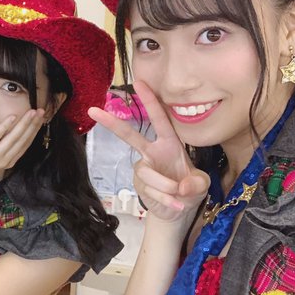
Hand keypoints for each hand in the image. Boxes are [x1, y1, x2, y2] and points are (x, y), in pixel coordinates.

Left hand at [0, 109, 43, 187]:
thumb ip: (5, 147)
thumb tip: (13, 132)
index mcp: (10, 160)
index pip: (26, 143)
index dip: (35, 130)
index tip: (41, 118)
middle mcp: (6, 159)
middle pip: (23, 139)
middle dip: (33, 124)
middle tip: (41, 111)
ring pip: (14, 137)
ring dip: (24, 124)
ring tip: (32, 112)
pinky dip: (5, 126)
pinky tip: (12, 117)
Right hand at [87, 81, 208, 221]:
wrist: (178, 211)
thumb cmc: (190, 189)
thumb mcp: (202, 185)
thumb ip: (196, 183)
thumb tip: (181, 185)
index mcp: (169, 143)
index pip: (159, 119)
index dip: (150, 101)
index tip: (139, 82)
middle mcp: (152, 151)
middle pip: (130, 136)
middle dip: (112, 123)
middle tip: (93, 111)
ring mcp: (143, 168)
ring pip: (149, 173)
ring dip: (166, 187)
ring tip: (180, 197)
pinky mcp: (138, 184)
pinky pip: (151, 190)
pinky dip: (166, 199)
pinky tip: (175, 205)